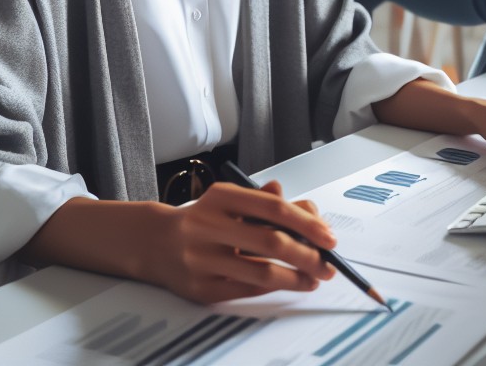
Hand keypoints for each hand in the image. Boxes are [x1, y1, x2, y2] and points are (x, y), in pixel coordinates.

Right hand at [151, 179, 337, 303]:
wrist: (156, 242)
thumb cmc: (205, 218)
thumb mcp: (231, 199)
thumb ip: (266, 202)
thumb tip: (307, 208)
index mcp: (222, 197)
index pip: (274, 208)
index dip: (307, 223)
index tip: (329, 238)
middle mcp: (209, 225)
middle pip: (271, 242)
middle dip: (307, 256)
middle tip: (328, 265)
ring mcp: (202, 258)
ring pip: (261, 272)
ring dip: (296, 278)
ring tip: (314, 279)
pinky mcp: (200, 287)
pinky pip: (246, 290)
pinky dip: (273, 288)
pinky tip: (289, 284)